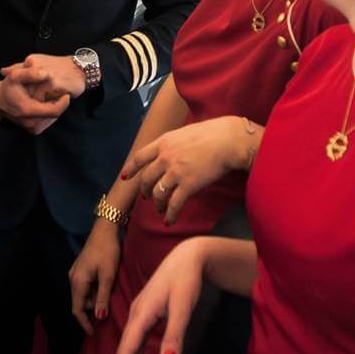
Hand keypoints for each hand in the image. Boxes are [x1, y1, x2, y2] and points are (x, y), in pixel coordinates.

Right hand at [0, 75, 69, 134]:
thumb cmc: (8, 88)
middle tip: (60, 93)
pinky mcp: (32, 130)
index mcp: (27, 110)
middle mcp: (30, 122)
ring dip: (55, 108)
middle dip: (60, 104)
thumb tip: (46, 73)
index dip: (63, 103)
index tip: (66, 94)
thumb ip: (30, 73)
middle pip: (55, 115)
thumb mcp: (15, 76)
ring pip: (52, 119)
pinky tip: (47, 104)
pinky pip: (47, 122)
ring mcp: (31, 128)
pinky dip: (50, 113)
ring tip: (54, 98)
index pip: (54, 111)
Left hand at [2, 53, 86, 100]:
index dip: (22, 91)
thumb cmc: (59, 68)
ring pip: (31, 97)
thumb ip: (19, 67)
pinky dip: (46, 103)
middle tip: (41, 99)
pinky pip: (42, 100)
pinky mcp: (51, 84)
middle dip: (29, 97)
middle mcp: (34, 65)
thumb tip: (2, 71)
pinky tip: (54, 99)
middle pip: (23, 90)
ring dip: (38, 102)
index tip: (24, 95)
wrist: (81, 69)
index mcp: (30, 60)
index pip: (17, 79)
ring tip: (49, 98)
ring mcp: (42, 74)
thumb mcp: (39, 63)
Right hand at [69, 218, 122, 334]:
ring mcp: (76, 272)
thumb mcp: (108, 276)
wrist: (105, 229)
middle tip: (109, 313)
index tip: (93, 334)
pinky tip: (105, 288)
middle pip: (80, 302)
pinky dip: (94, 291)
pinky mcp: (81, 267)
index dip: (84, 323)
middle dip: (92, 310)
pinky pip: (85, 286)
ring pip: (84, 294)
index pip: (77, 309)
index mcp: (77, 282)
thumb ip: (102, 298)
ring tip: (110, 299)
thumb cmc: (107, 251)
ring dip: (94, 300)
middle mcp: (73, 278)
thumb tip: (99, 318)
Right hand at [110, 236, 213, 353]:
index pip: (127, 349)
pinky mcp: (147, 313)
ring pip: (129, 346)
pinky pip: (135, 340)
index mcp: (141, 313)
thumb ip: (174, 335)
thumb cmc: (185, 279)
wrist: (188, 257)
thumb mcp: (183, 307)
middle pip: (124, 351)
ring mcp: (140, 313)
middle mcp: (136, 314)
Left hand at [122, 116, 251, 224]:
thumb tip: (170, 152)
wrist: (229, 140)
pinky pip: (174, 204)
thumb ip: (174, 143)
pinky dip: (170, 214)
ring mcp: (175, 172)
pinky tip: (169, 220)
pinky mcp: (188, 185)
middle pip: (146, 179)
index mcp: (164, 142)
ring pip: (158, 193)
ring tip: (161, 209)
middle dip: (144, 191)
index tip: (125, 177)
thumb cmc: (213, 133)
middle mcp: (165, 157)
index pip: (140, 157)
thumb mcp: (185, 132)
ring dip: (158, 204)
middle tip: (146, 197)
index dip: (131, 169)